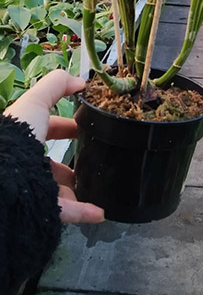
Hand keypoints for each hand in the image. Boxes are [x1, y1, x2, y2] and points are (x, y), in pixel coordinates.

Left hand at [5, 70, 103, 223]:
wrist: (2, 174)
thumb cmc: (17, 134)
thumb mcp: (36, 101)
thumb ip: (56, 85)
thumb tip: (80, 81)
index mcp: (24, 136)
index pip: (48, 128)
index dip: (67, 125)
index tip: (88, 127)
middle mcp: (25, 161)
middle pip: (51, 162)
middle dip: (72, 161)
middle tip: (94, 158)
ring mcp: (31, 186)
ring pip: (57, 189)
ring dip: (77, 189)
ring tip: (97, 187)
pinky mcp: (39, 207)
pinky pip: (64, 212)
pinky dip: (83, 212)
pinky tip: (100, 213)